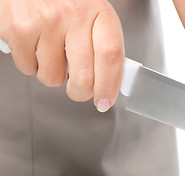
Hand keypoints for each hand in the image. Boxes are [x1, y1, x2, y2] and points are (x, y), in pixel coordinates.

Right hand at [0, 0, 123, 111]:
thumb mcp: (91, 14)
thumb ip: (102, 45)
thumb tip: (108, 81)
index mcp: (99, 12)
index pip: (111, 56)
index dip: (109, 85)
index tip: (105, 101)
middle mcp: (74, 15)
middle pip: (84, 76)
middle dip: (80, 92)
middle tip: (78, 90)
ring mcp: (46, 22)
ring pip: (53, 78)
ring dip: (53, 74)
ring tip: (52, 53)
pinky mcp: (20, 29)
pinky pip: (29, 69)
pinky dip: (32, 64)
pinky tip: (35, 45)